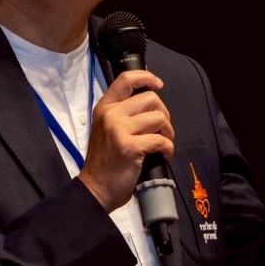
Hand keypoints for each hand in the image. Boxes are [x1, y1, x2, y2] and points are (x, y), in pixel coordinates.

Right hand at [79, 69, 174, 211]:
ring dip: (168, 131)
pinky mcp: (130, 147)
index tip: (159, 84)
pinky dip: (168, 148)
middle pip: (151, 98)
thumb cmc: (104, 161)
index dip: (146, 77)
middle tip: (163, 130)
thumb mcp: (106, 129)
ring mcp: (120, 130)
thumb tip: (151, 104)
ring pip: (159, 118)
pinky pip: (161, 140)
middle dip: (164, 114)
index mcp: (104, 108)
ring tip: (164, 143)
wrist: (96, 188)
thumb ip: (122, 114)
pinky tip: (164, 154)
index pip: (126, 79)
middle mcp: (111, 114)